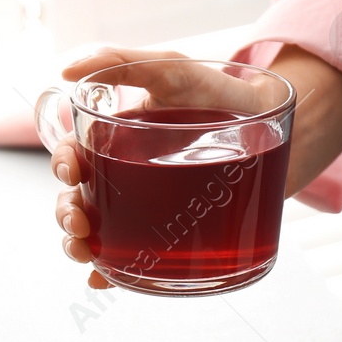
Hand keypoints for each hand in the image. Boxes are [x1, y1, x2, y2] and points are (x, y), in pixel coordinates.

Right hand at [52, 43, 341, 287]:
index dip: (62, 165)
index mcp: (118, 139)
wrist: (279, 123)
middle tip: (78, 223)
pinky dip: (113, 275)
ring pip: (100, 233)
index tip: (71, 169)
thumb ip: (124, 61)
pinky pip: (137, 260)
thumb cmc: (221, 92)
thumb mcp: (173, 69)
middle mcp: (128, 176)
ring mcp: (151, 208)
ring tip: (86, 253)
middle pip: (81, 201)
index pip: (75, 156)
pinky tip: (104, 280)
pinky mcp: (176, 235)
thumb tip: (67, 69)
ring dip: (80, 247)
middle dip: (67, 215)